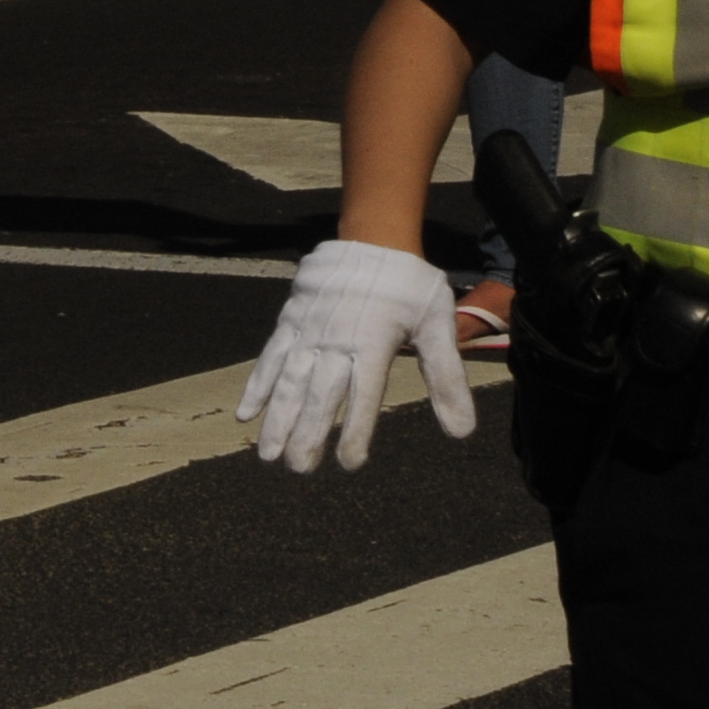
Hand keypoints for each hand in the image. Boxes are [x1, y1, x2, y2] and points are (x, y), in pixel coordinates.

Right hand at [236, 237, 476, 473]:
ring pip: (290, 381)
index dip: (356, 430)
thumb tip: (463, 433)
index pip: (363, 396)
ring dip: (278, 418)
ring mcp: (309, 331)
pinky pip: (270, 357)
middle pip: (320, 394)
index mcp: (372, 343)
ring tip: (268, 454)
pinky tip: (246, 413)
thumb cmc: (410, 286)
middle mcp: (336, 341)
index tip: (348, 464)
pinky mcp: (291, 321)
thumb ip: (446, 379)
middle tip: (298, 470)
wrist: (373, 238)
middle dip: (308, 434)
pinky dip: (258, 385)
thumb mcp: (438, 326)